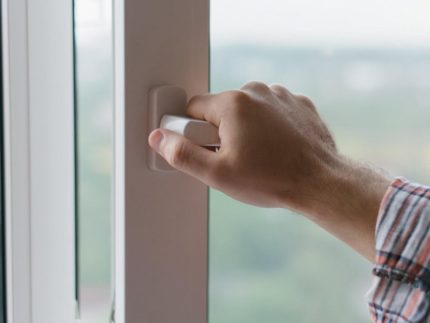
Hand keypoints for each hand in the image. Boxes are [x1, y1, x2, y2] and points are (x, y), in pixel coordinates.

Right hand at [148, 81, 389, 259]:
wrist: (321, 183)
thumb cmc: (271, 179)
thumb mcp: (217, 175)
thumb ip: (182, 154)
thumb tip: (160, 138)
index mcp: (232, 102)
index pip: (192, 109)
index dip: (193, 134)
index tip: (208, 152)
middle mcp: (256, 90)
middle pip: (220, 109)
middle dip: (220, 133)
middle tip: (235, 159)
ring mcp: (280, 95)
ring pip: (246, 110)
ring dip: (245, 129)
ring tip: (259, 155)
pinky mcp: (298, 103)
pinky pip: (271, 111)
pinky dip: (268, 126)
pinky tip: (276, 147)